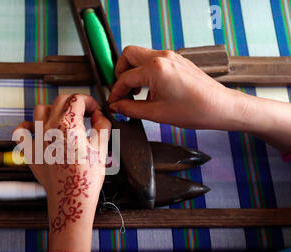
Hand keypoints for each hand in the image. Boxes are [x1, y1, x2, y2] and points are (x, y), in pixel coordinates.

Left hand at [14, 94, 110, 251]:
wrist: (71, 200)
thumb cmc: (86, 179)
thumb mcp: (102, 149)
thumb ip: (102, 126)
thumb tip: (98, 116)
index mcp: (69, 125)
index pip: (78, 99)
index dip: (89, 101)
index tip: (94, 110)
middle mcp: (50, 128)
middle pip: (60, 100)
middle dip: (74, 102)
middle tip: (83, 112)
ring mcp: (37, 139)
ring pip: (40, 110)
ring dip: (53, 109)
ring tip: (63, 119)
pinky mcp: (30, 152)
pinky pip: (21, 132)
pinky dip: (27, 127)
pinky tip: (36, 129)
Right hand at [108, 46, 290, 152]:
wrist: (220, 107)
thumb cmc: (194, 110)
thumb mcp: (156, 114)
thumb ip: (131, 109)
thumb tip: (116, 106)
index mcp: (155, 69)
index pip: (124, 78)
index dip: (115, 93)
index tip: (114, 104)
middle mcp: (162, 57)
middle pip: (129, 55)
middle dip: (120, 72)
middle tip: (122, 91)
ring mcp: (171, 56)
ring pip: (141, 56)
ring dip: (133, 72)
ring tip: (136, 92)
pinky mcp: (177, 60)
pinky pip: (153, 60)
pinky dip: (145, 72)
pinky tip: (150, 90)